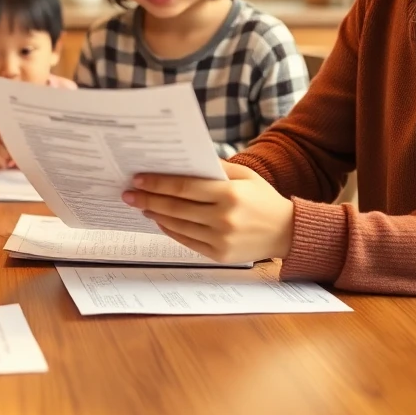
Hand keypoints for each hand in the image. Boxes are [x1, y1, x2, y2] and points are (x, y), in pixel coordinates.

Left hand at [122, 161, 294, 263]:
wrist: (287, 232)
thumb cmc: (263, 199)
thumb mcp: (245, 176)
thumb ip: (216, 168)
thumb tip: (184, 159)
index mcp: (230, 194)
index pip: (184, 187)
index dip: (158, 183)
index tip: (138, 179)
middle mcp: (224, 218)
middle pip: (176, 207)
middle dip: (148, 199)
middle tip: (128, 193)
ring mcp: (221, 239)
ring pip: (178, 226)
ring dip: (155, 215)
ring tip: (141, 205)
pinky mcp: (219, 255)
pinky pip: (186, 241)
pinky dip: (170, 230)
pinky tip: (160, 220)